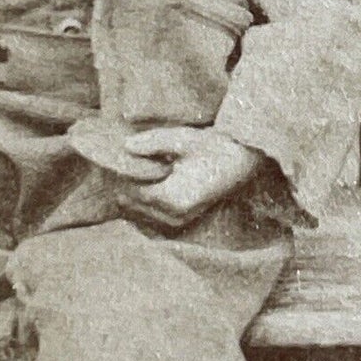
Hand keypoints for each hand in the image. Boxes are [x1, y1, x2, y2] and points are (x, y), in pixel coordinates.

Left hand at [119, 127, 264, 229]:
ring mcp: (177, 222)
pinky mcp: (181, 221)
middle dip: (125, 187)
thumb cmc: (214, 147)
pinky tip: (144, 188)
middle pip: (132, 206)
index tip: (118, 160)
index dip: (121, 175)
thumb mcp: (183, 139)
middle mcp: (172, 217)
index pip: (130, 191)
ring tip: (134, 174)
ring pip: (139, 215)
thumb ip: (152, 142)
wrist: (241, 161)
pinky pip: (150, 219)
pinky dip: (142, 206)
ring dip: (132, 197)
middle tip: (124, 165)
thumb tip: (125, 147)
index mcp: (171, 199)